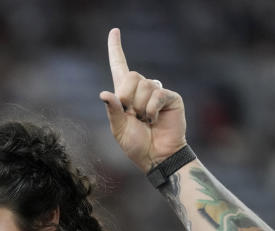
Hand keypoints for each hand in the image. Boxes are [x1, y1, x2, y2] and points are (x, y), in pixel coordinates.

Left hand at [99, 28, 186, 171]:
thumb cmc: (136, 145)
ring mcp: (157, 91)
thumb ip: (113, 110)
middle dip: (126, 96)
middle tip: (132, 115)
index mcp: (125, 95)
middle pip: (130, 75)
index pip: (119, 66)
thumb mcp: (118, 129)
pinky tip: (154, 121)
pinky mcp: (170, 97)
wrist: (156, 156)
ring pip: (144, 85)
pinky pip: (156, 94)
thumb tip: (104, 93)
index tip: (114, 31)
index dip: (116, 49)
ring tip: (145, 121)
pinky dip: (151, 110)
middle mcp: (141, 89)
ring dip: (140, 108)